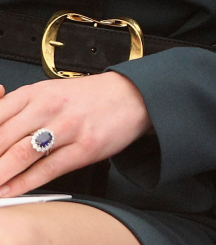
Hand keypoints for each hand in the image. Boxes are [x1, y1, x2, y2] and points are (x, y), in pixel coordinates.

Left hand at [0, 73, 150, 196]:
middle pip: (2, 139)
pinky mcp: (85, 147)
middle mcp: (50, 106)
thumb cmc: (89, 97)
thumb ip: (17, 108)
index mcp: (36, 92)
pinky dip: (23, 185)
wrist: (133, 95)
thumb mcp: (49, 92)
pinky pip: (47, 170)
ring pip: (21, 155)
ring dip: (0, 175)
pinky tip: (10, 191)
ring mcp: (68, 127)